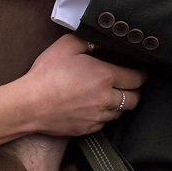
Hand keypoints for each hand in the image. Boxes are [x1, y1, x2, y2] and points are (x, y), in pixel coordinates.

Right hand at [22, 34, 146, 136]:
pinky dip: (104, 115)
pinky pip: (104, 123)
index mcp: (105, 76)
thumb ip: (89, 40)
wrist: (29, 104)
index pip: (137, 78)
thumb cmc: (46, 73)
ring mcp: (98, 117)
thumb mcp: (67, 46)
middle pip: (134, 99)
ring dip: (120, 104)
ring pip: (120, 113)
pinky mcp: (87, 129)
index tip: (141, 71)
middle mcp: (106, 99)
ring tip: (111, 95)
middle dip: (135, 91)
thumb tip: (102, 40)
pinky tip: (95, 107)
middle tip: (129, 84)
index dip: (142, 74)